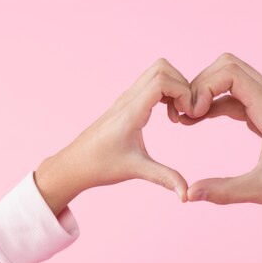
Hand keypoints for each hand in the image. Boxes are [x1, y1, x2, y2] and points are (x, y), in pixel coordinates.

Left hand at [34, 58, 194, 215]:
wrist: (74, 164)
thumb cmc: (100, 166)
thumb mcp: (136, 170)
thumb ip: (164, 178)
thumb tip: (187, 195)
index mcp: (131, 111)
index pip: (162, 80)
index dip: (182, 92)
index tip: (187, 114)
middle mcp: (128, 99)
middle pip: (162, 67)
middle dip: (182, 84)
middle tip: (185, 111)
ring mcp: (126, 98)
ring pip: (156, 72)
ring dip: (174, 87)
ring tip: (177, 114)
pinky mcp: (126, 102)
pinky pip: (150, 83)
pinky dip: (166, 92)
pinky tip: (167, 115)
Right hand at [179, 53, 261, 212]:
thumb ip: (224, 191)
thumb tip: (190, 195)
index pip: (231, 72)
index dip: (204, 87)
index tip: (191, 114)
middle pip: (228, 66)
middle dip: (201, 84)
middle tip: (185, 113)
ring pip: (232, 77)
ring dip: (207, 91)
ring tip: (187, 118)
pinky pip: (237, 95)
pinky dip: (216, 102)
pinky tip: (201, 119)